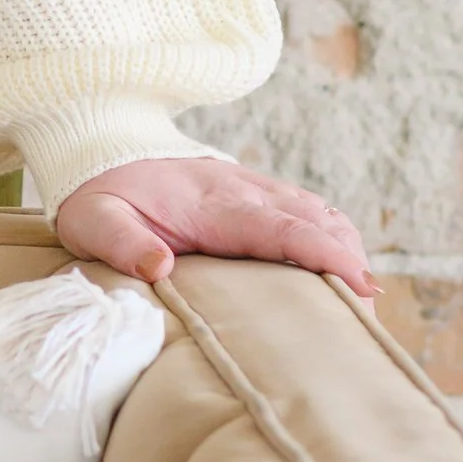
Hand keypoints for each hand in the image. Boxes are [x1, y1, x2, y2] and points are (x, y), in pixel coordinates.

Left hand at [53, 154, 373, 295]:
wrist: (98, 147)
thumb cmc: (99, 194)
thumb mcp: (94, 222)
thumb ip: (122, 244)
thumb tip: (158, 269)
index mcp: (211, 203)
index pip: (281, 228)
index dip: (324, 256)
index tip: (360, 286)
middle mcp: (242, 190)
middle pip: (315, 219)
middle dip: (349, 261)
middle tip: (367, 314)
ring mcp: (252, 187)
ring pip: (318, 210)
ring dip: (346, 248)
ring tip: (361, 300)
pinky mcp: (254, 191)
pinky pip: (306, 208)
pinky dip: (332, 236)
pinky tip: (339, 268)